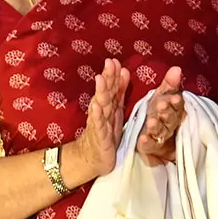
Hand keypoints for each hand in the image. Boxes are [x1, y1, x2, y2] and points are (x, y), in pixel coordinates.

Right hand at [64, 59, 127, 185]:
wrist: (92, 158)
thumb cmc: (106, 133)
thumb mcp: (116, 111)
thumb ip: (120, 92)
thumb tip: (124, 71)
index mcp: (110, 106)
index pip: (113, 87)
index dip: (114, 74)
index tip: (115, 60)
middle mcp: (103, 112)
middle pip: (106, 93)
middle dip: (108, 77)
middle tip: (109, 62)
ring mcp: (100, 123)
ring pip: (101, 106)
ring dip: (101, 92)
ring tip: (101, 79)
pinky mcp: (100, 136)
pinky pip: (99, 124)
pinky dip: (97, 115)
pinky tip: (96, 106)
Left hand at [135, 67, 185, 165]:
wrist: (154, 136)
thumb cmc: (159, 111)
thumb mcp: (163, 96)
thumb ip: (170, 84)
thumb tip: (177, 68)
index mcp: (173, 109)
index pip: (177, 105)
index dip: (176, 102)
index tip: (174, 97)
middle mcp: (169, 123)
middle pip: (170, 118)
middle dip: (166, 111)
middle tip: (161, 105)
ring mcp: (160, 135)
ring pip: (161, 131)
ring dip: (157, 126)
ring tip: (151, 122)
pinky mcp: (150, 146)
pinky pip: (150, 144)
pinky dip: (147, 142)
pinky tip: (142, 139)